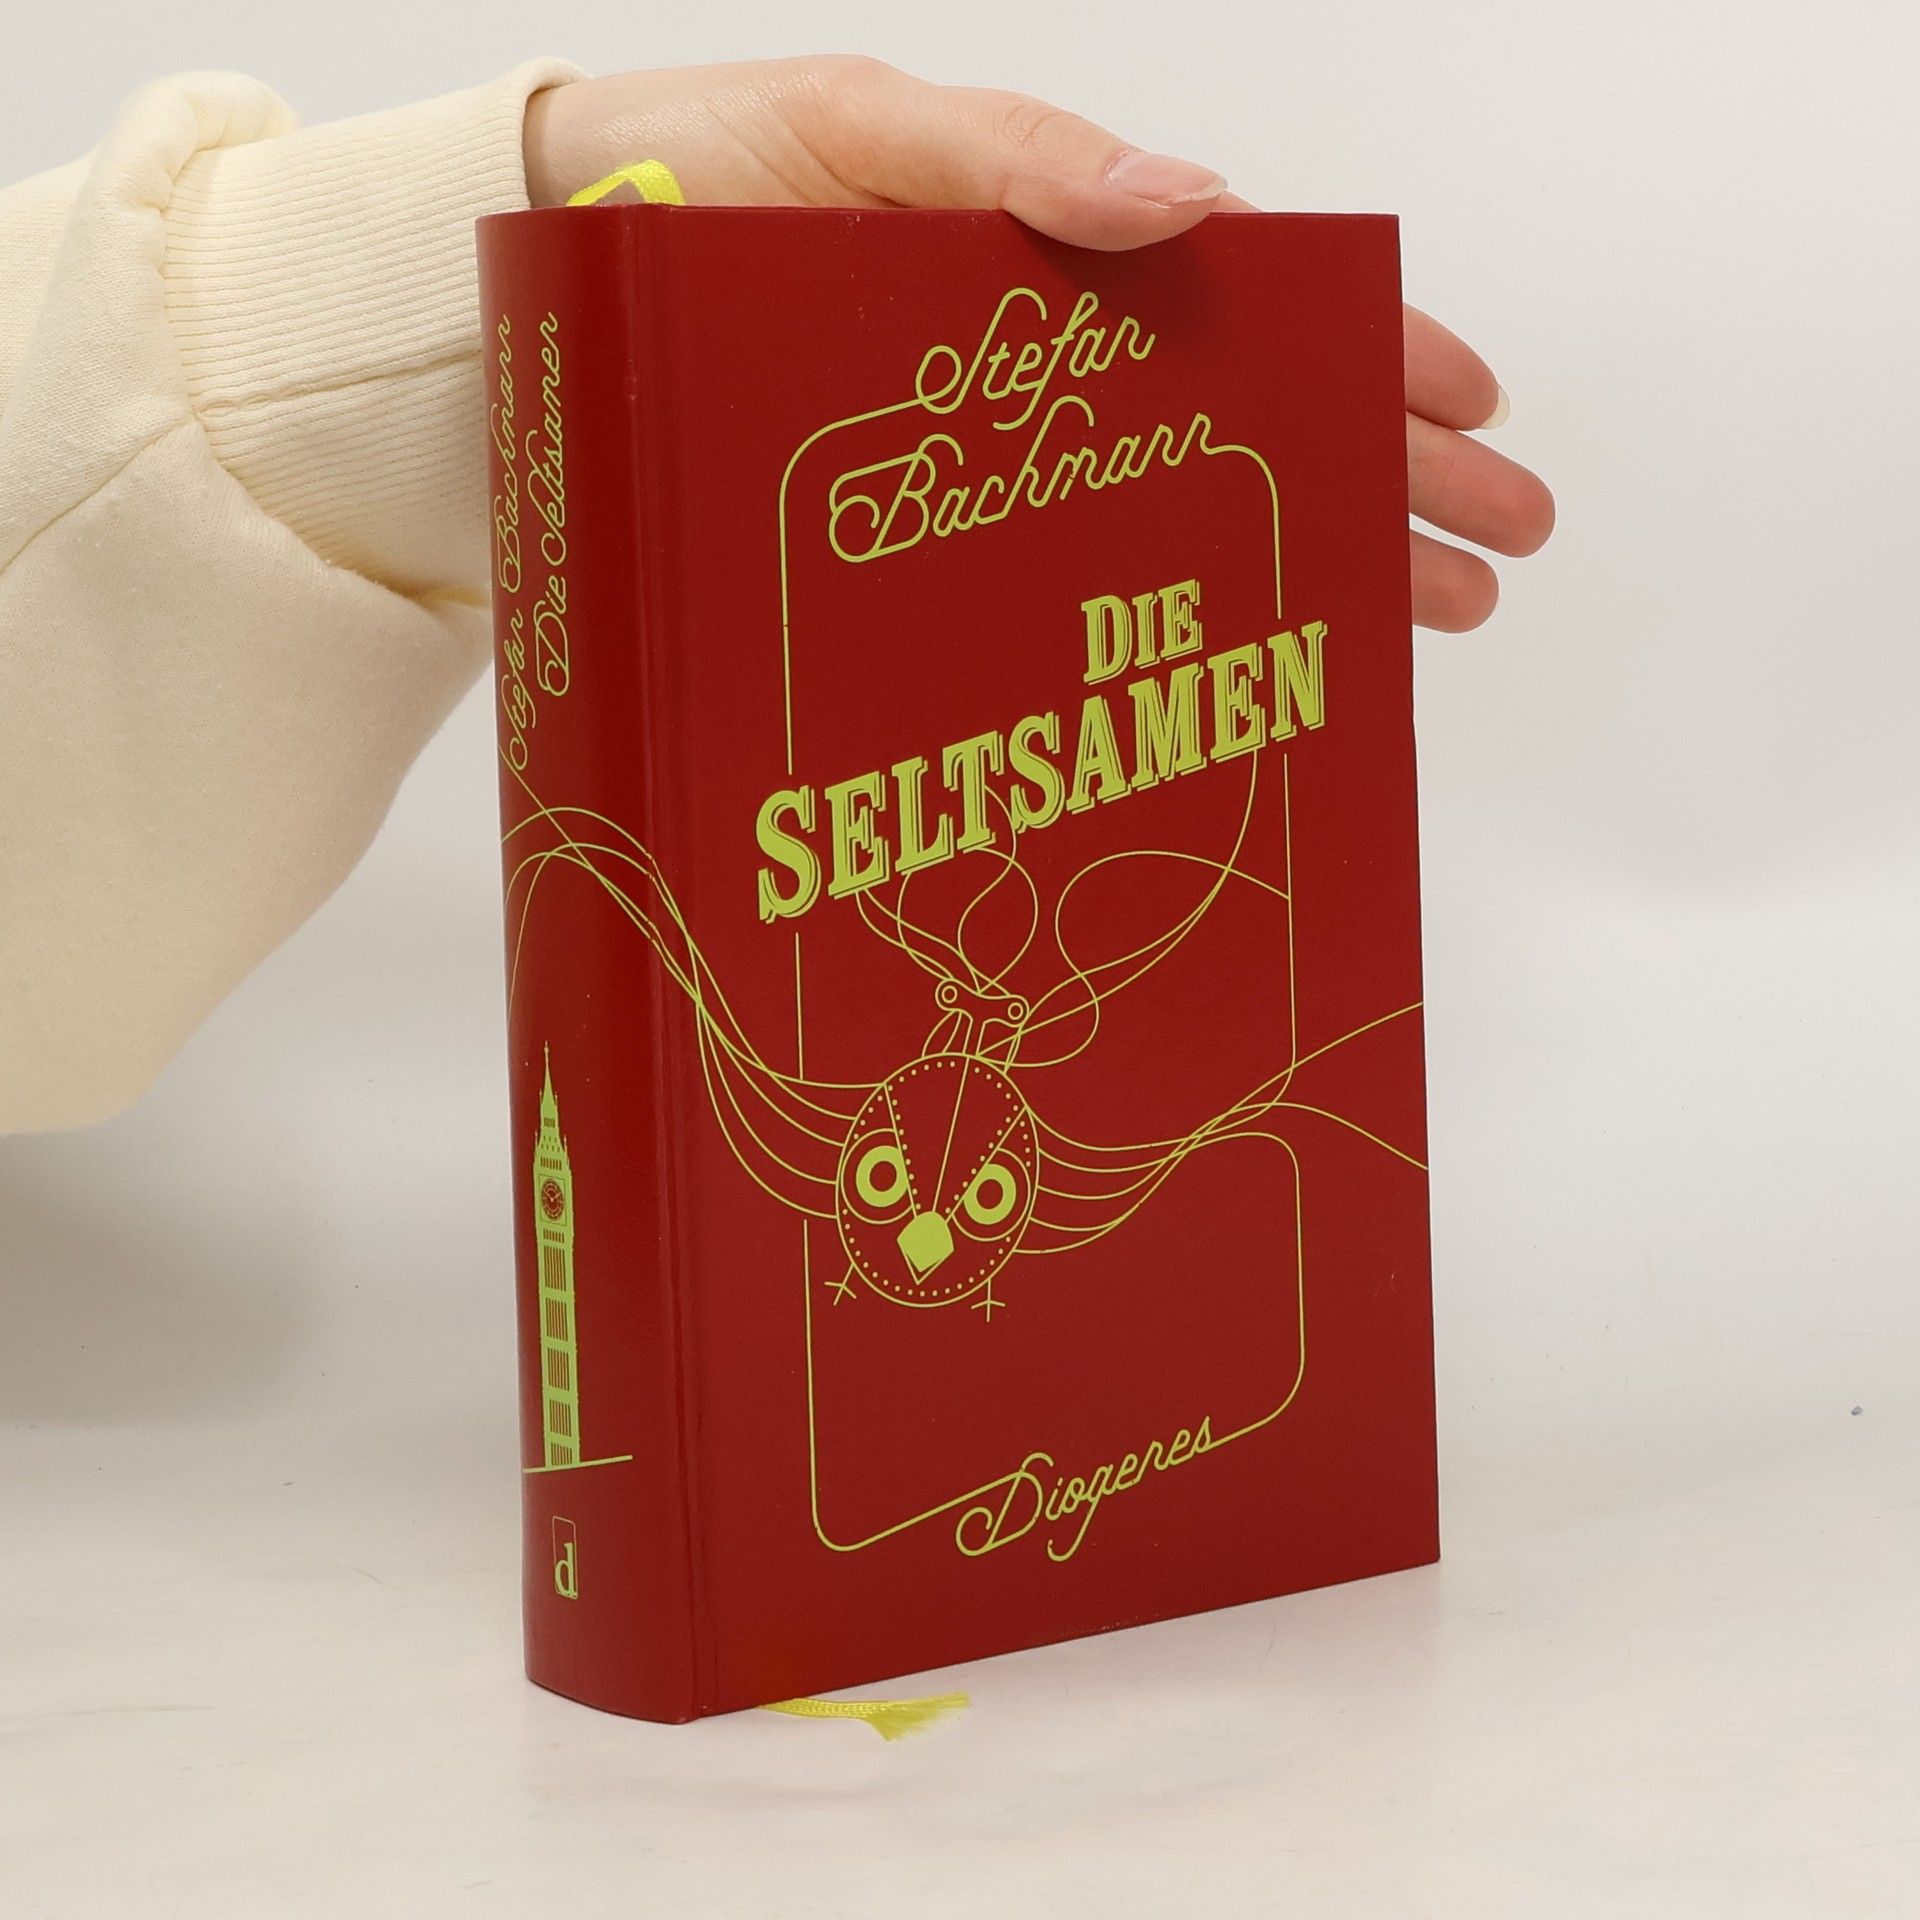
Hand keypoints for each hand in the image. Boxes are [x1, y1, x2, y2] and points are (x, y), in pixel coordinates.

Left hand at [524, 57, 1553, 632]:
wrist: (552, 270)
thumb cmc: (696, 180)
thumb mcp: (867, 135)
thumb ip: (1018, 163)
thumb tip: (1192, 200)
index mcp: (1057, 261)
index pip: (1256, 313)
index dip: (1372, 360)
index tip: (1470, 413)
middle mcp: (1045, 374)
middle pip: (1249, 431)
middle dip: (1380, 488)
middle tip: (1489, 561)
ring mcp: (990, 469)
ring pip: (1176, 524)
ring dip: (1303, 568)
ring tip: (1415, 625)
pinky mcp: (917, 545)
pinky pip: (1063, 591)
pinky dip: (1153, 628)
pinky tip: (1224, 673)